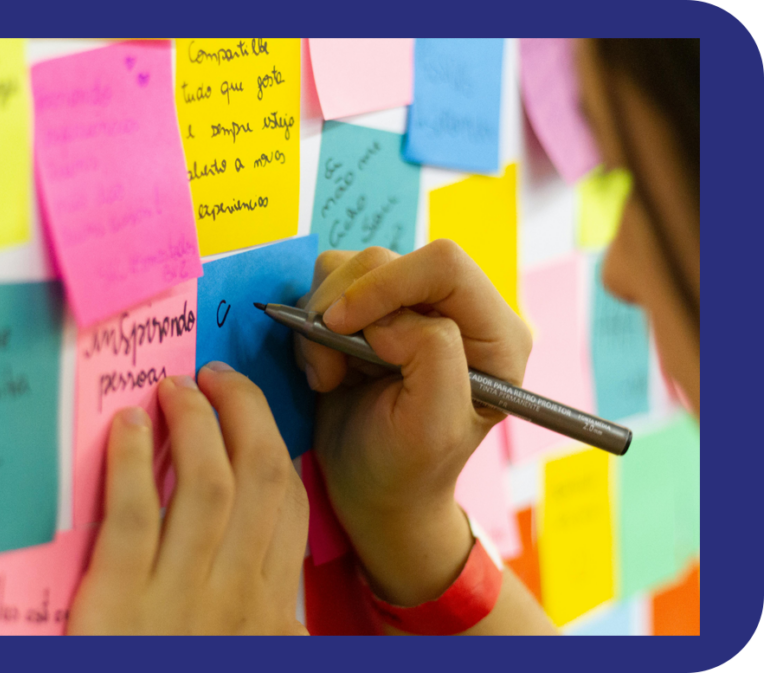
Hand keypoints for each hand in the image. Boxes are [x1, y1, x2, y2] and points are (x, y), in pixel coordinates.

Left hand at [66, 362, 309, 634]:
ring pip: (206, 484)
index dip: (274, 442)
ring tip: (174, 387)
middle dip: (243, 410)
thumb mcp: (248, 658)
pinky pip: (132, 517)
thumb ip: (270, 627)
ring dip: (194, 422)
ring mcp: (177, 598)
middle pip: (258, 476)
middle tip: (216, 376)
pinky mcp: (117, 604)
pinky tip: (127, 426)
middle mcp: (234, 594)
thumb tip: (289, 610)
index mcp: (267, 607)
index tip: (249, 413)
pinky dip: (131, 462)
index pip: (290, 503)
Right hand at [295, 242, 531, 606]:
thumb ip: (431, 356)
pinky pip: (327, 285)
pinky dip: (311, 325)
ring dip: (322, 319)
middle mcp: (457, 310)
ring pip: (351, 267)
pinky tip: (326, 369)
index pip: (444, 264)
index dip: (385, 284)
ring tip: (329, 375)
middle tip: (329, 367)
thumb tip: (390, 319)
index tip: (340, 326)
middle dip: (344, 307)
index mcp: (495, 334)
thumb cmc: (407, 468)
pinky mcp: (371, 312)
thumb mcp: (433, 426)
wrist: (374, 491)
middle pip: (388, 259)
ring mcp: (410, 307)